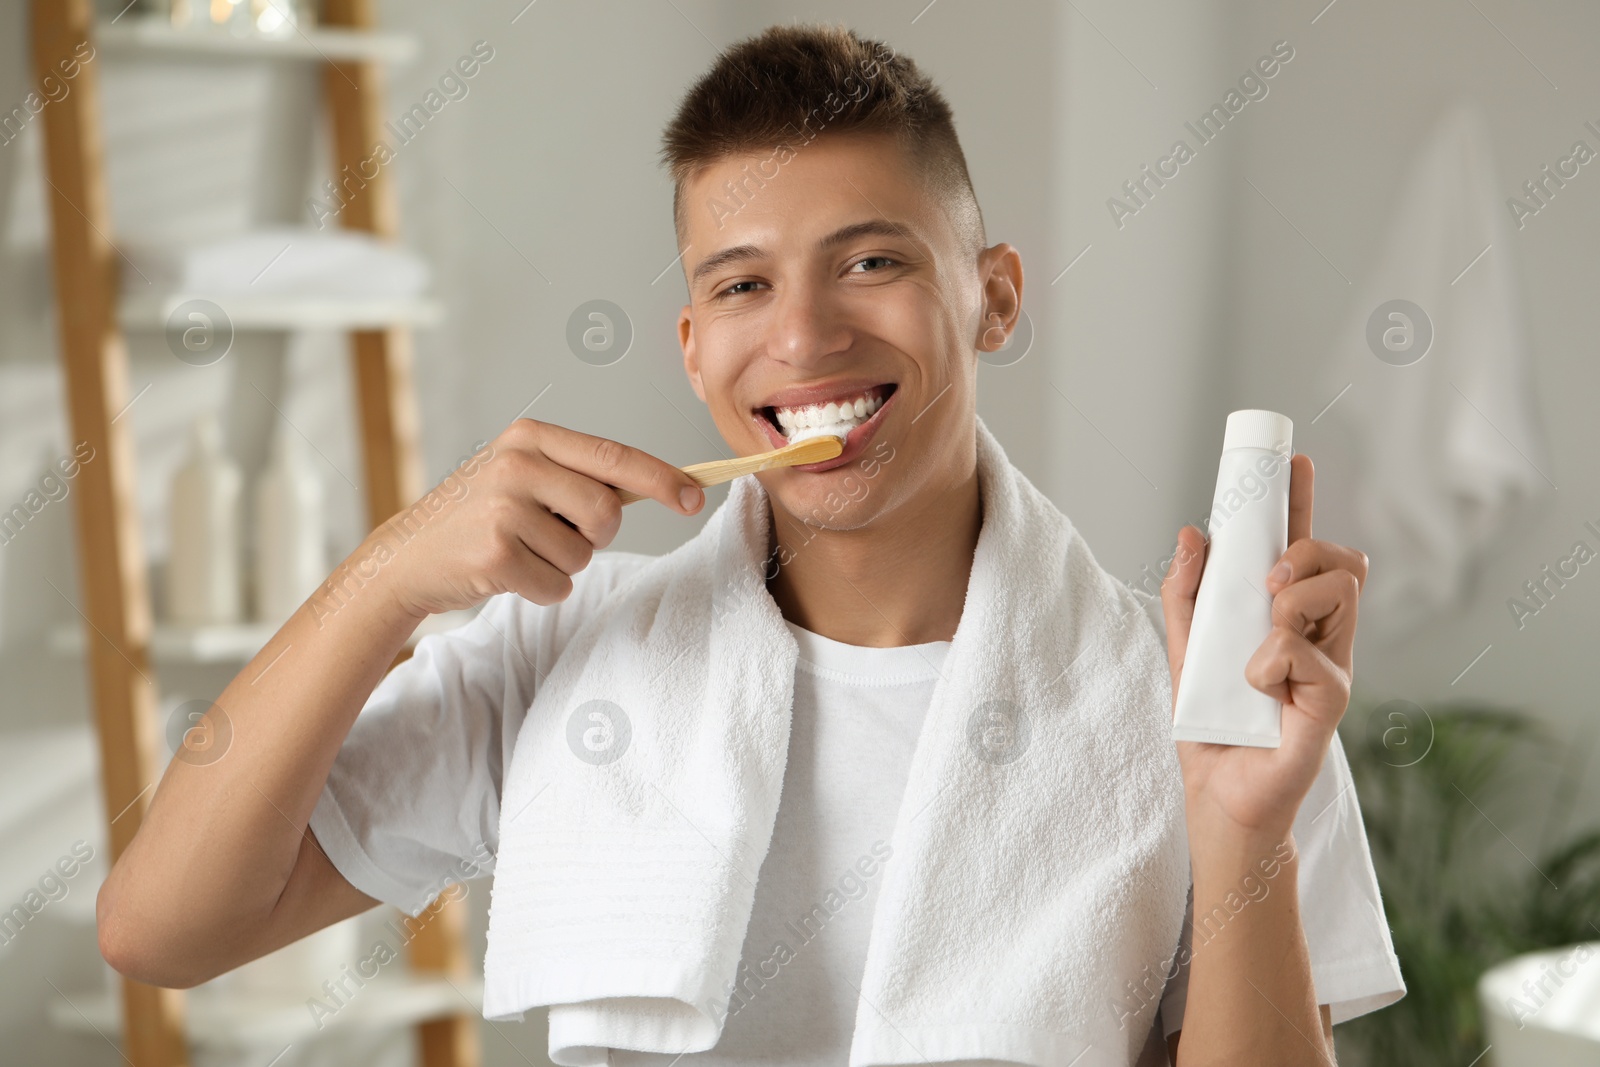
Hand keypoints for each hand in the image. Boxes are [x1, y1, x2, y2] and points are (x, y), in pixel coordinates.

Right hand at [366, 419, 705, 618]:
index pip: (613, 456)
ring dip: (564, 565)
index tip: (695, 496)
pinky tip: (508, 574)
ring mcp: (502, 509)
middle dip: (598, 534)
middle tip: (561, 536)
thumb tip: (662, 486)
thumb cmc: (478, 516)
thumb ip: (578, 475)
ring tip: (522, 551)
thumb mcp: (521, 475)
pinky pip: (557, 584)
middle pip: (606, 511)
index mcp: (529, 437)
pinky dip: (543, 589)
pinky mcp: (493, 555)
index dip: (661, 478)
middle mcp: (516, 465)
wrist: (407, 557)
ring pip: (583, 553)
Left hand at [1159, 454, 1367, 841]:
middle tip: (1266, 578)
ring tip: (1261, 633)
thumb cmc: (1210, 724)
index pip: (1305, 547)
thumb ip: (1186, 593)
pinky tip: (1256, 686)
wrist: (1216, 792)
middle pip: (1340, 560)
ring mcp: (1331, 665)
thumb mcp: (1185, 647)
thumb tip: (1189, 532)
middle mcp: (1319, 634)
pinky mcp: (1330, 700)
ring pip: (1338, 591)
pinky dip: (1270, 660)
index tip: (1294, 459)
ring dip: (1291, 598)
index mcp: (1288, 616)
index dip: (1301, 502)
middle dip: (1304, 549)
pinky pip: (1307, 652)